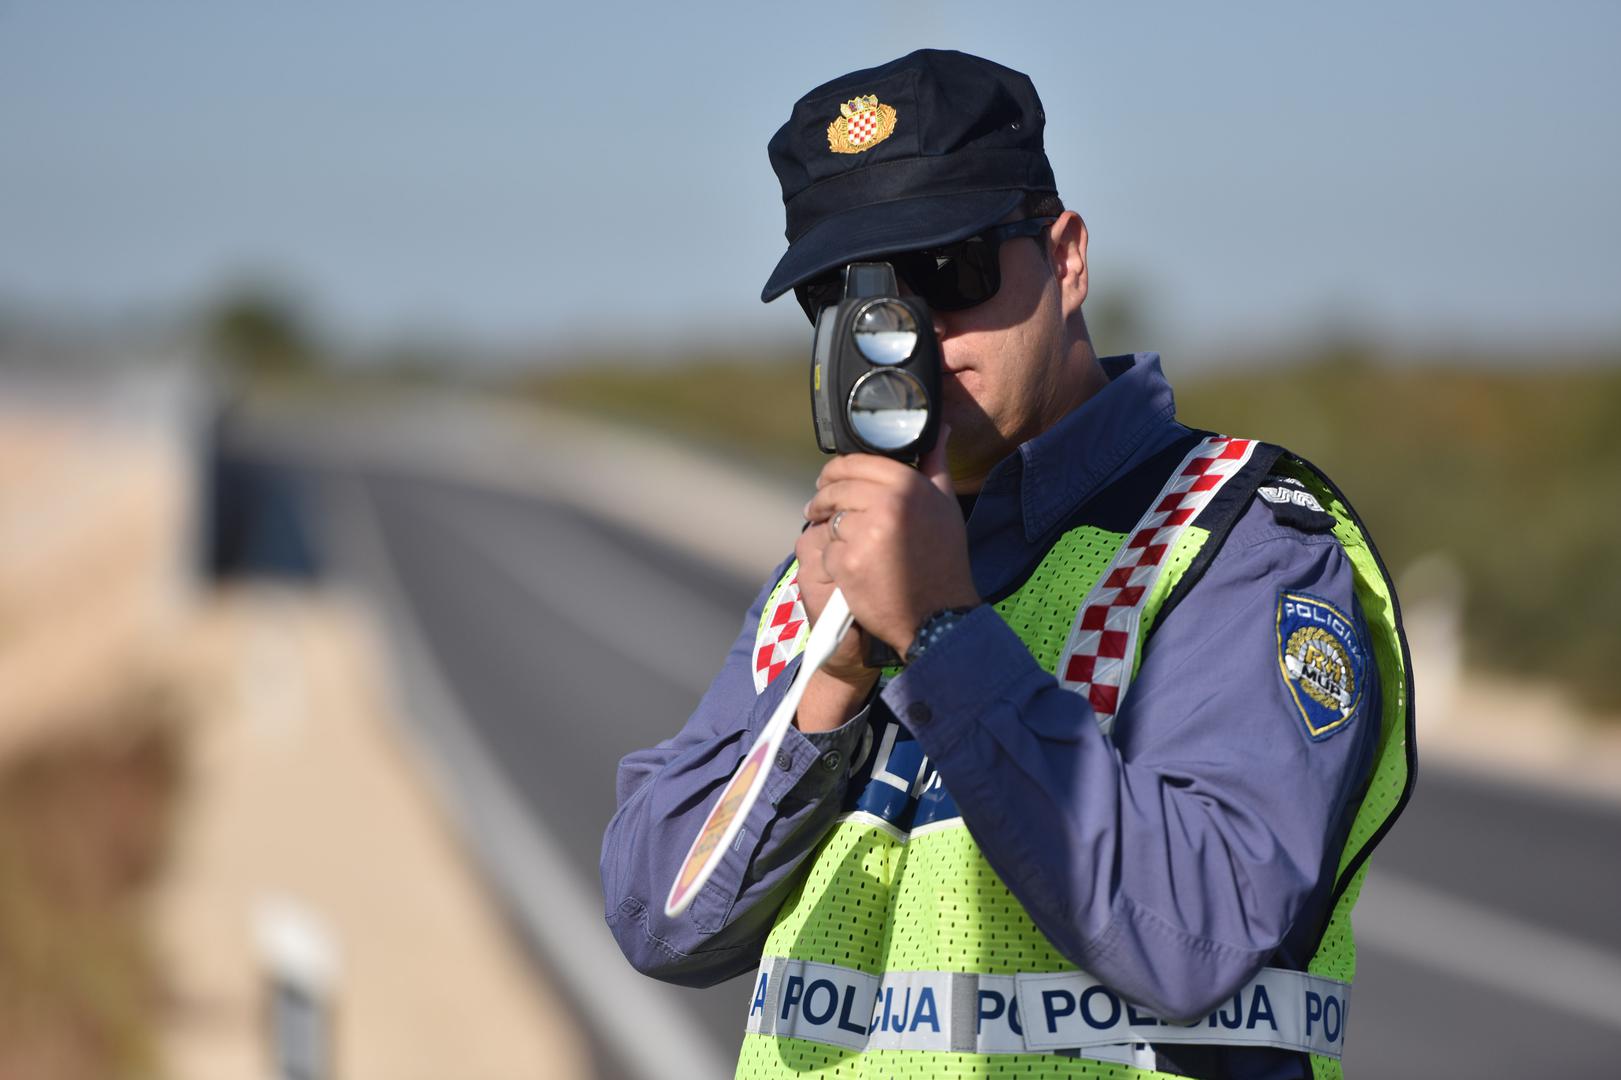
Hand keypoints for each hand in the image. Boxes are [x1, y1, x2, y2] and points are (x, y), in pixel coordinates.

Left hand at [802, 425, 980, 655]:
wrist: (938, 615)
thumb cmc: (944, 560)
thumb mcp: (946, 505)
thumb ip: (935, 464)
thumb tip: (937, 426)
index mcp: (909, 484)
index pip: (856, 462)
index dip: (837, 469)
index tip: (829, 478)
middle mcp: (887, 504)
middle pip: (835, 488)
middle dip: (823, 497)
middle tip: (818, 507)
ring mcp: (865, 534)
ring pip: (830, 519)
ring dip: (827, 527)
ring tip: (836, 536)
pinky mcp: (848, 562)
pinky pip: (827, 549)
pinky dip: (833, 558)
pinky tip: (849, 566)